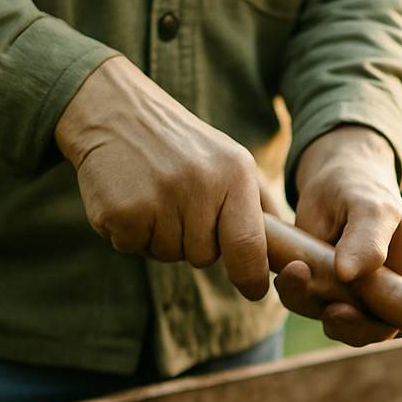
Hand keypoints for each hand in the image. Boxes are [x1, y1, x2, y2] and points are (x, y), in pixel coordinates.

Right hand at [55, 56, 270, 300]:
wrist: (115, 111)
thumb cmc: (181, 145)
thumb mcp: (230, 160)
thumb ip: (259, 204)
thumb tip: (287, 249)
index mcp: (234, 174)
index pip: (248, 245)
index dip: (251, 277)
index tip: (253, 290)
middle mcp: (200, 185)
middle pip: (202, 256)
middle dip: (190, 241)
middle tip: (175, 200)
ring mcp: (159, 198)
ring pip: (167, 254)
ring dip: (158, 236)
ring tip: (151, 193)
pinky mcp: (122, 211)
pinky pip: (133, 247)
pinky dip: (128, 231)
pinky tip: (128, 196)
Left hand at [274, 125, 401, 345]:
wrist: (333, 174)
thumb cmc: (362, 187)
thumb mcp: (371, 207)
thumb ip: (367, 239)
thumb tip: (349, 274)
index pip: (396, 322)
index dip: (370, 328)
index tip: (341, 311)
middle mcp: (377, 293)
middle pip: (360, 329)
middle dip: (337, 323)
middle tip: (318, 304)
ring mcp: (345, 291)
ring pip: (324, 315)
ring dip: (306, 301)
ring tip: (294, 268)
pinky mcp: (317, 284)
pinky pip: (303, 299)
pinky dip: (291, 288)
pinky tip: (287, 266)